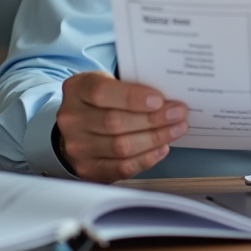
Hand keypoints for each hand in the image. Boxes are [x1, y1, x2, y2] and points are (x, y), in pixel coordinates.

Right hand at [56, 72, 187, 182]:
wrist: (78, 126)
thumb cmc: (101, 101)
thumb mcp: (108, 82)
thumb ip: (130, 85)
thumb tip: (166, 96)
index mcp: (77, 89)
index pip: (102, 92)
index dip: (132, 97)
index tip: (159, 100)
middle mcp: (72, 119)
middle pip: (114, 122)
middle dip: (153, 119)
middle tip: (178, 114)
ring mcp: (77, 147)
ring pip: (121, 146)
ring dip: (155, 138)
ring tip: (176, 129)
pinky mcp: (88, 169)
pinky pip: (121, 167)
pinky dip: (146, 158)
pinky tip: (162, 148)